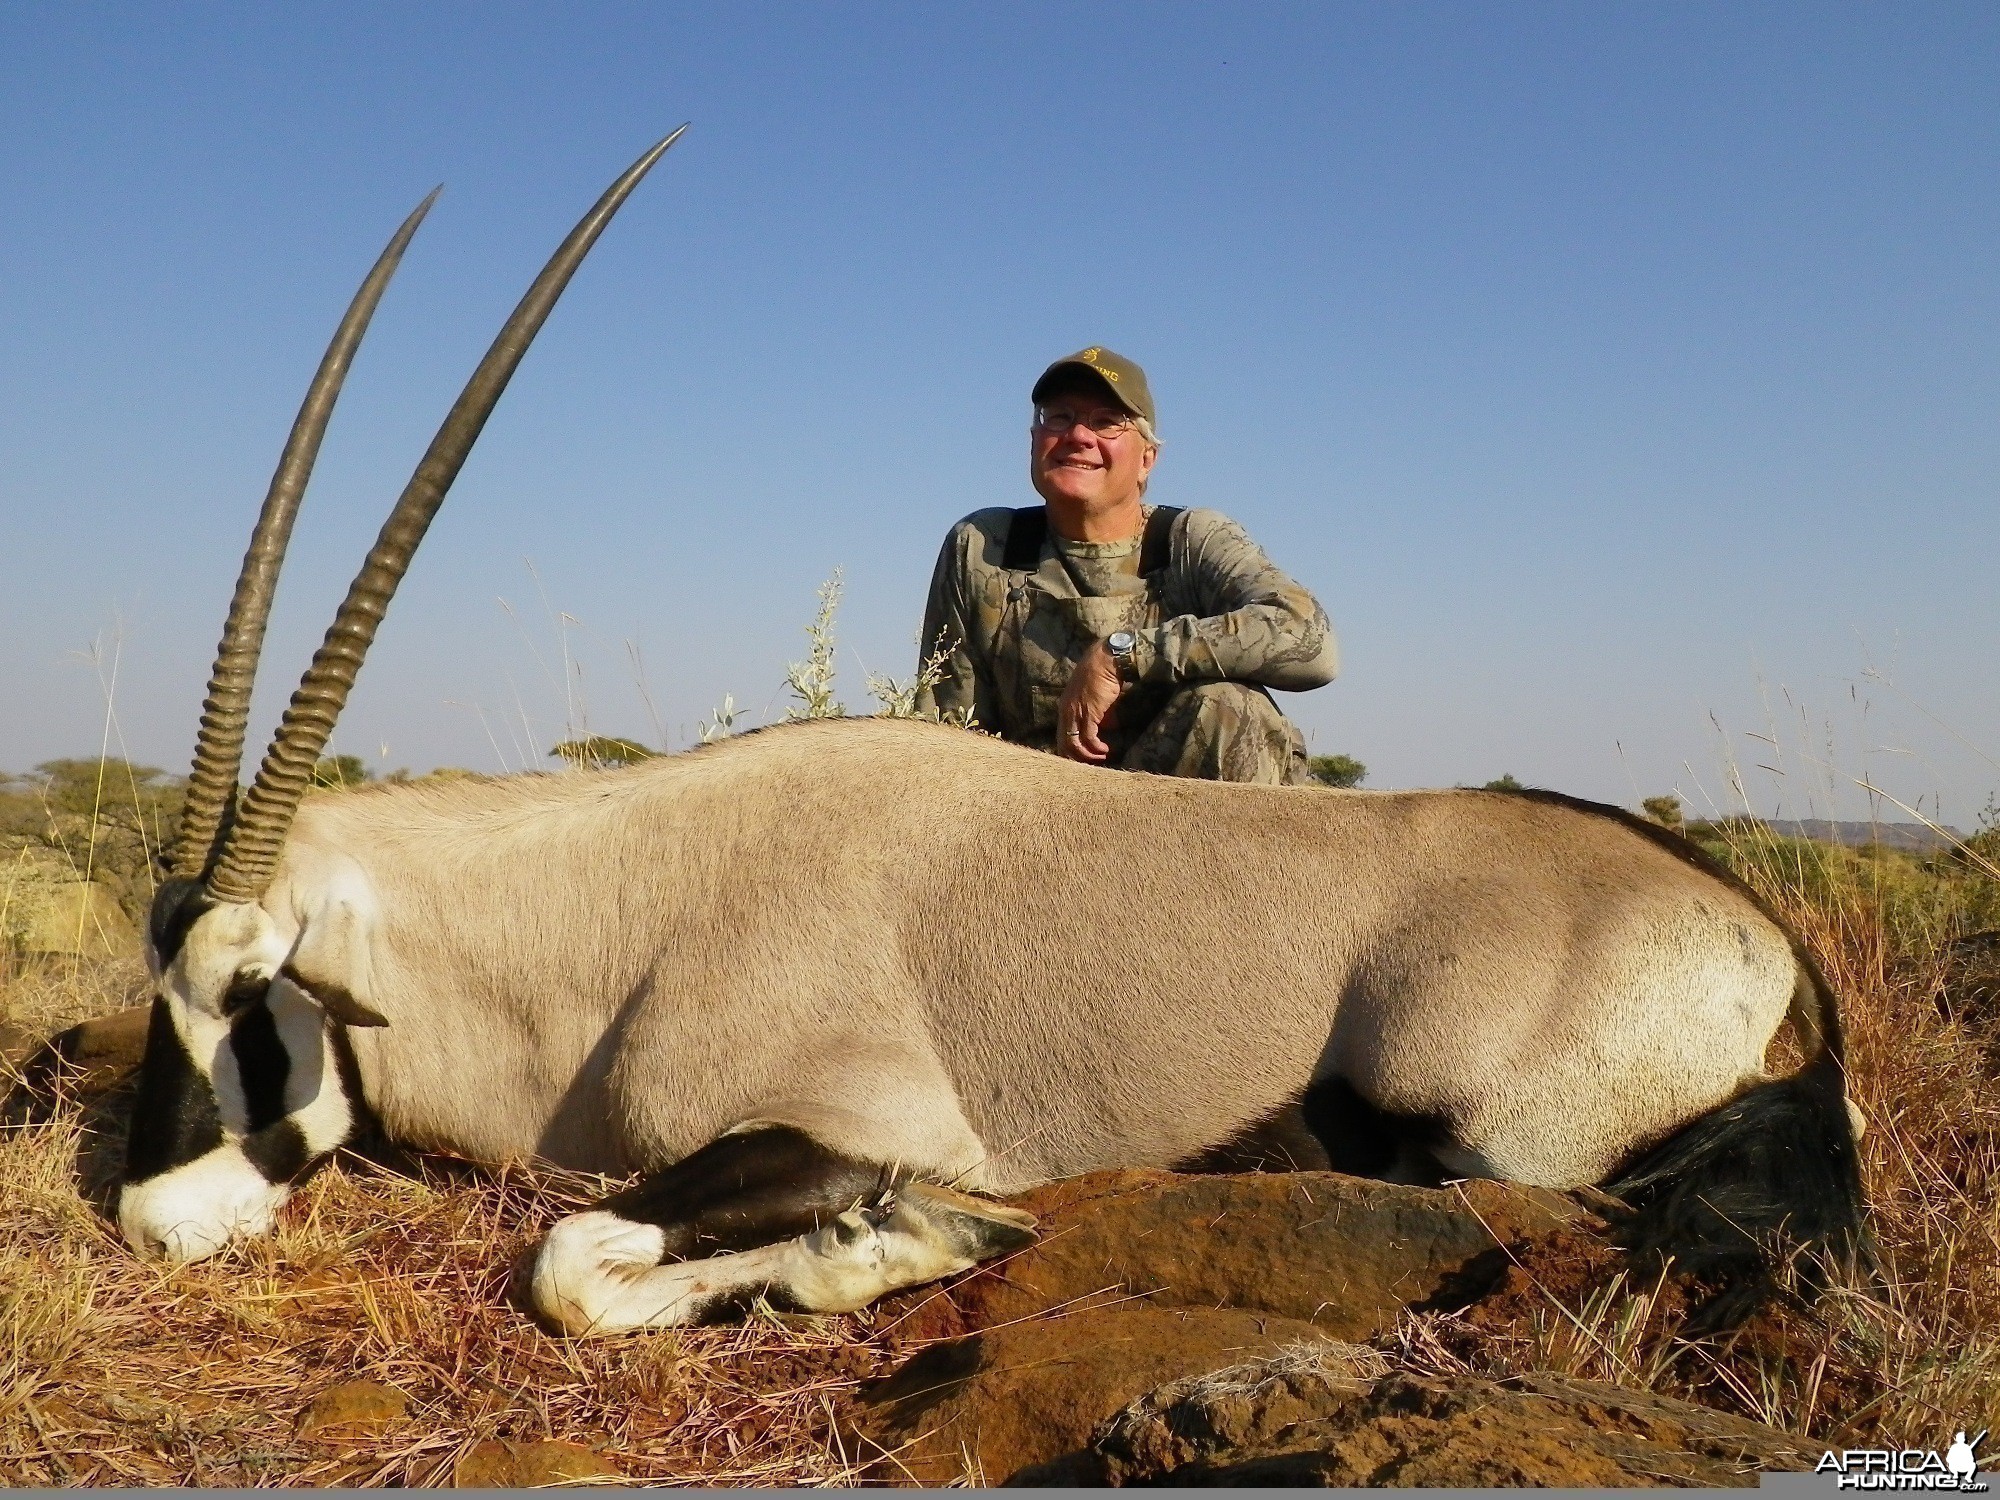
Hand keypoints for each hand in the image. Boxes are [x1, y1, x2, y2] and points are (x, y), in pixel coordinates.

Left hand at [1058, 640, 1122, 762]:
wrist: (1106, 660)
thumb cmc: (1102, 675)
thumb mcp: (1095, 698)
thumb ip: (1097, 714)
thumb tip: (1106, 727)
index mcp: (1065, 707)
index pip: (1061, 735)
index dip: (1069, 750)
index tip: (1081, 759)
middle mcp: (1066, 711)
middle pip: (1064, 743)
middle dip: (1076, 758)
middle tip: (1089, 765)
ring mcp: (1075, 712)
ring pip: (1074, 743)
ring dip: (1087, 755)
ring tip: (1099, 758)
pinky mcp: (1088, 713)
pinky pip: (1088, 737)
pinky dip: (1095, 747)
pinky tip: (1104, 750)